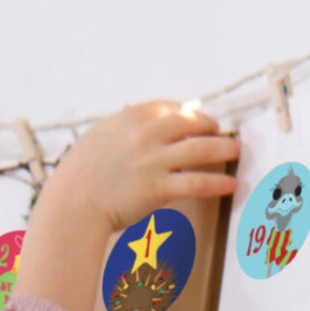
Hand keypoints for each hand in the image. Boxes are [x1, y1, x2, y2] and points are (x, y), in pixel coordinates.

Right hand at [38, 100, 239, 236]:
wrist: (72, 203)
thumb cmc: (79, 176)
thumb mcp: (97, 140)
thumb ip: (121, 131)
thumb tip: (137, 125)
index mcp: (129, 119)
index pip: (168, 108)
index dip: (187, 112)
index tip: (195, 117)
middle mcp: (145, 135)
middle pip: (190, 123)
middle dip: (210, 126)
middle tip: (221, 132)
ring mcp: (154, 161)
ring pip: (200, 149)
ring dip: (223, 148)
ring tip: (237, 150)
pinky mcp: (159, 188)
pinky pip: (197, 182)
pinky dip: (217, 182)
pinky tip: (231, 184)